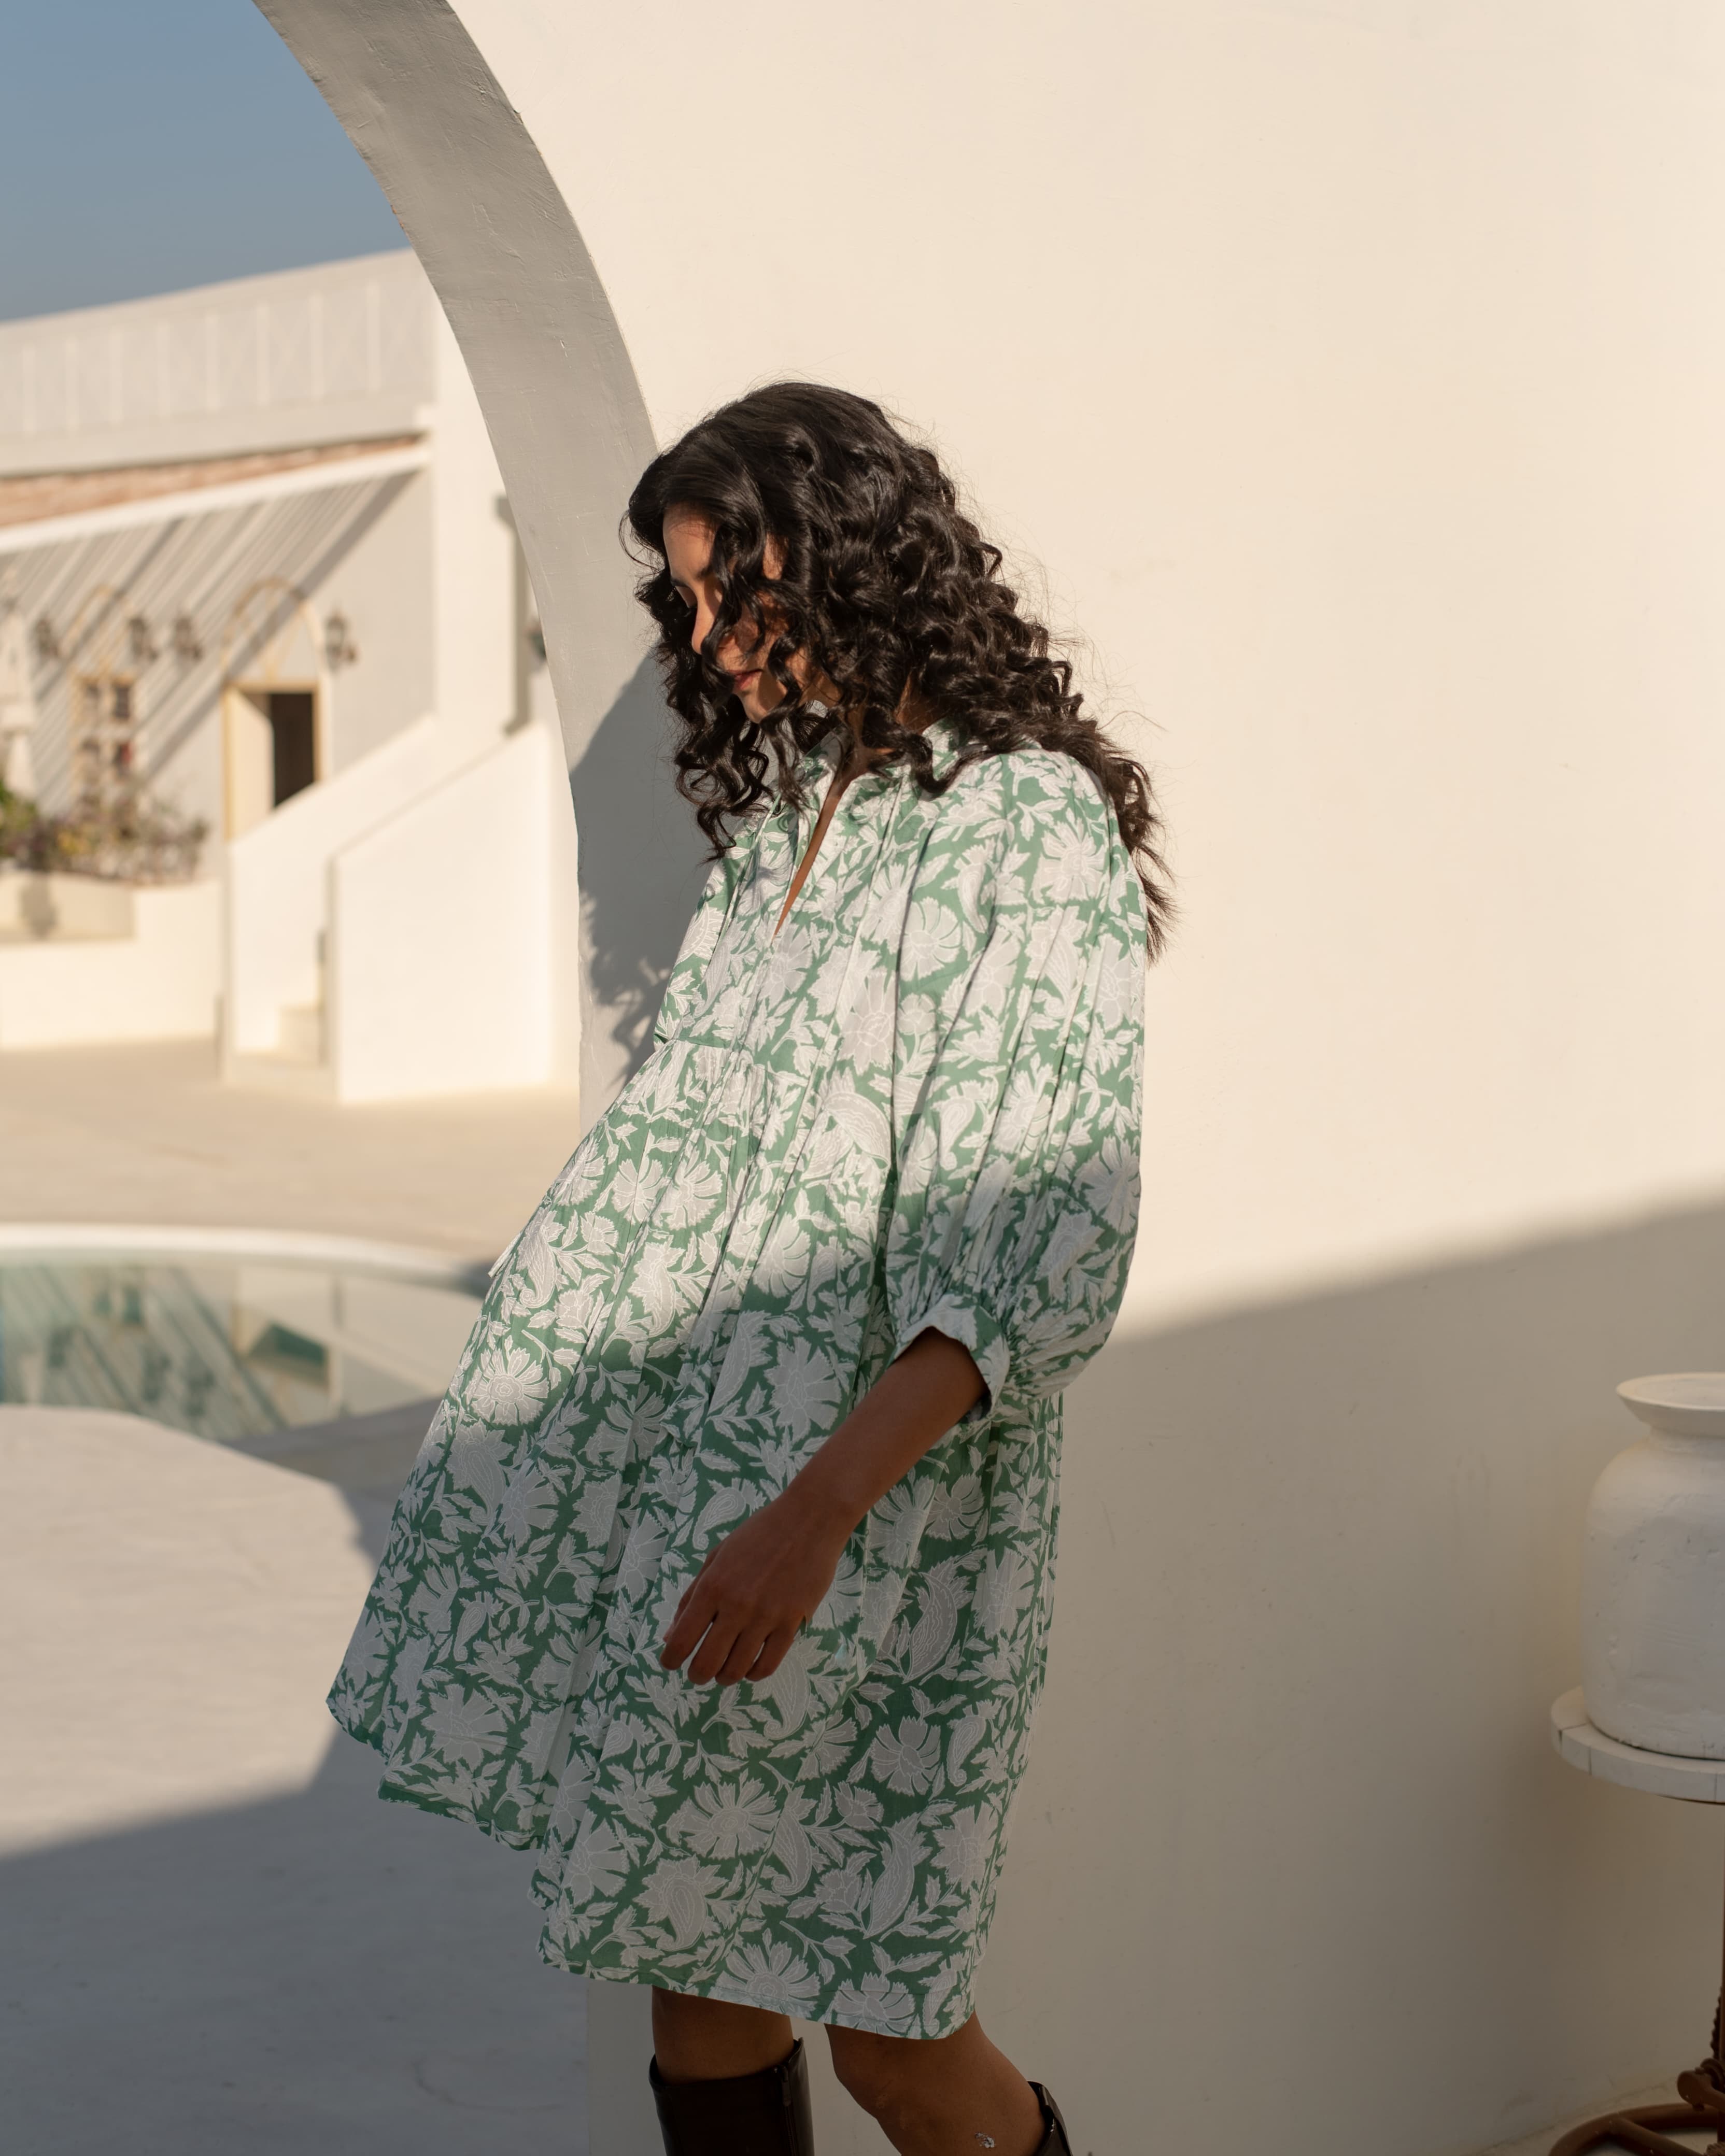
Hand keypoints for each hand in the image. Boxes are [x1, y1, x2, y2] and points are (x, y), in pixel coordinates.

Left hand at [659, 1488, 848, 1685]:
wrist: (809, 1520)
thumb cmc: (758, 1534)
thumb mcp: (716, 1557)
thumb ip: (692, 1596)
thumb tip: (670, 1636)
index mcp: (713, 1586)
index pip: (682, 1639)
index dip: (671, 1659)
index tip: (671, 1663)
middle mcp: (736, 1605)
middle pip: (707, 1663)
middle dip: (697, 1675)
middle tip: (698, 1673)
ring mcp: (766, 1616)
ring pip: (737, 1669)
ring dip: (725, 1677)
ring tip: (724, 1671)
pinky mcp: (792, 1623)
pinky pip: (768, 1664)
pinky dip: (754, 1674)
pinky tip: (750, 1668)